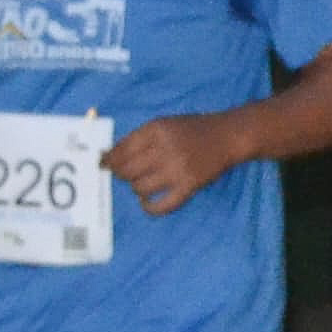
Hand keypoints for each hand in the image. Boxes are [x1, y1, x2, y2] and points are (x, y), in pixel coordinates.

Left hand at [103, 111, 246, 216]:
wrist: (227, 136)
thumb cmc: (193, 129)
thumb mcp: (164, 123)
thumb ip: (140, 137)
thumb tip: (110, 156)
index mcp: (156, 130)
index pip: (121, 149)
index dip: (109, 159)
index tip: (104, 165)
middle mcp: (164, 149)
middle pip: (127, 170)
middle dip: (121, 174)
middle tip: (125, 174)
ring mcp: (177, 169)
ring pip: (140, 187)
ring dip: (136, 188)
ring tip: (142, 185)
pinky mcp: (189, 186)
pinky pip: (163, 205)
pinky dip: (150, 208)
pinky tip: (146, 203)